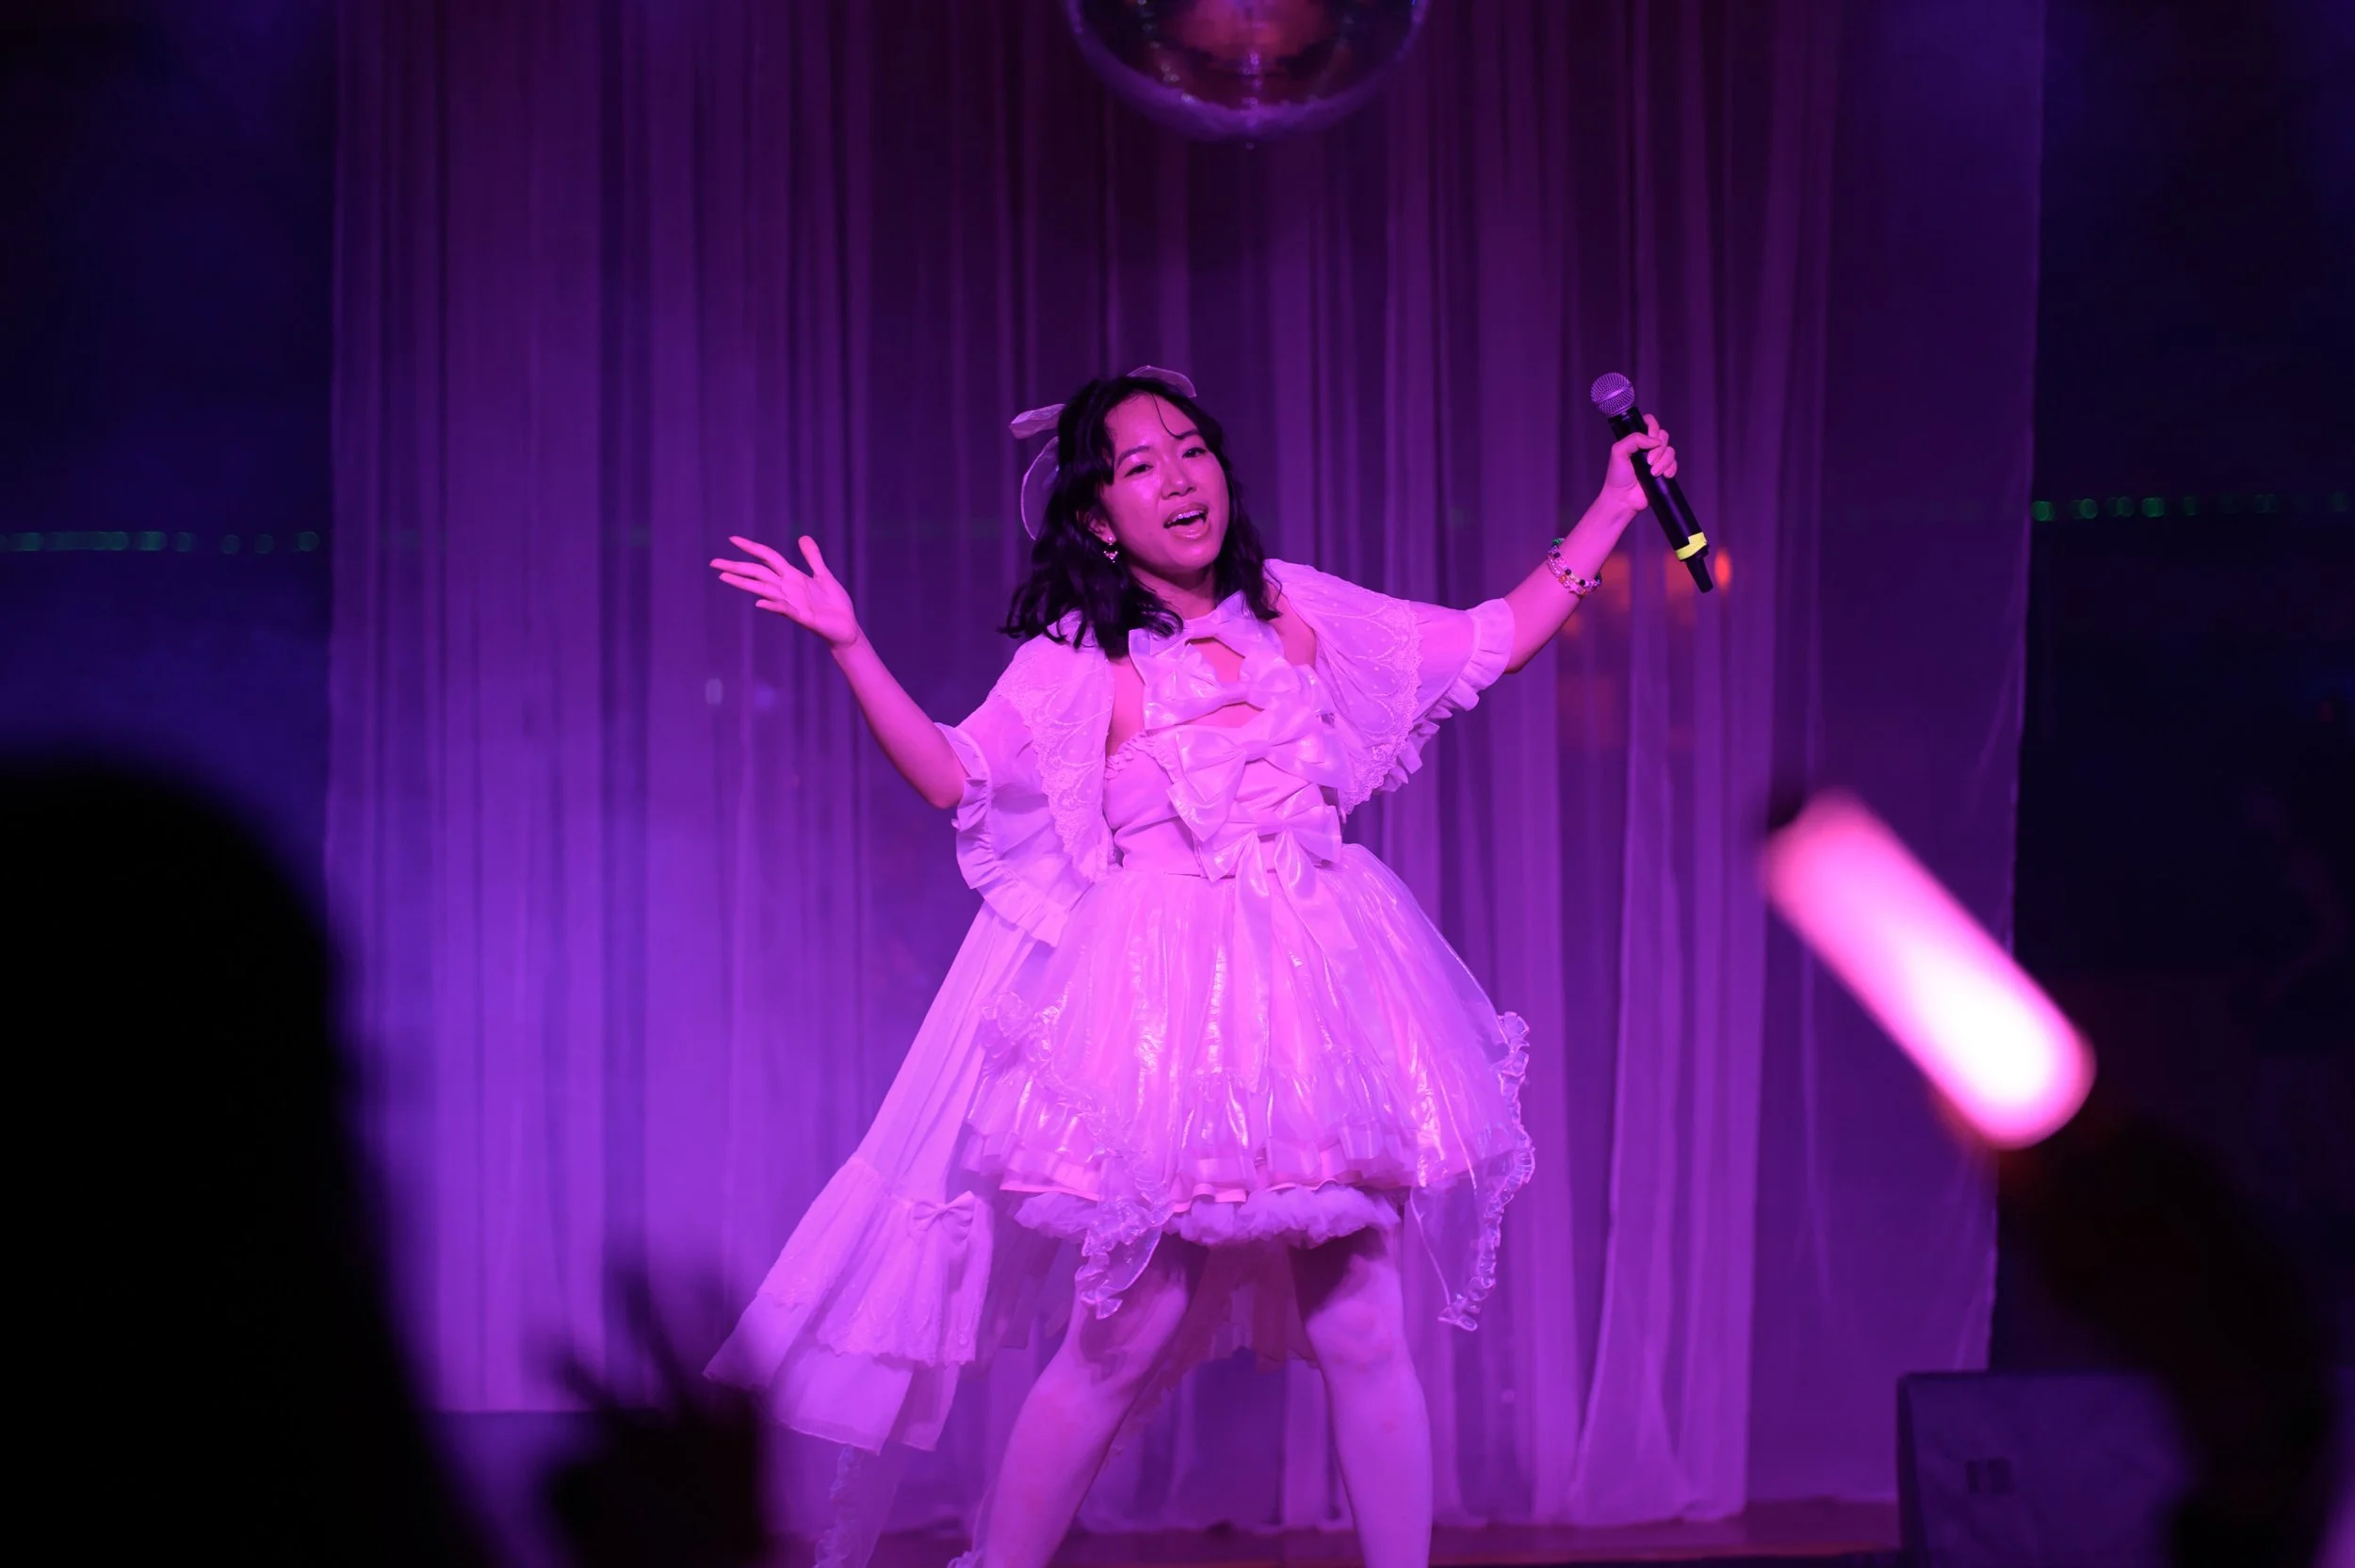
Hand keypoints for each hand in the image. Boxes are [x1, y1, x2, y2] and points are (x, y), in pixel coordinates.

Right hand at [710, 534, 860, 648]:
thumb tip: (802, 537)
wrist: (847, 627)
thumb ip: (812, 557)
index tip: (732, 539)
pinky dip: (773, 606)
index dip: (751, 547)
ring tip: (725, 577)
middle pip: (758, 573)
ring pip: (764, 590)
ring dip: (745, 584)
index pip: (766, 558)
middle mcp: (787, 589)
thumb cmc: (834, 604)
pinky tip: (759, 602)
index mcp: (792, 577)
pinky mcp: (803, 617)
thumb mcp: (824, 575)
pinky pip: (785, 610)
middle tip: (713, 562)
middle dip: (736, 567)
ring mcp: (793, 603)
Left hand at [1600, 414, 1676, 513]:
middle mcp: (1648, 448)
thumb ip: (1634, 439)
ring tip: (1653, 473)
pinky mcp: (1664, 472)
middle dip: (1659, 449)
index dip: (1653, 427)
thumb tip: (1655, 440)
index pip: (1650, 423)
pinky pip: (1675, 464)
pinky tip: (1663, 476)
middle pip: (1664, 436)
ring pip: (1671, 451)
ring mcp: (1657, 460)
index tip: (1650, 437)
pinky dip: (1671, 469)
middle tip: (1648, 461)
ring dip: (1663, 461)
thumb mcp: (1618, 452)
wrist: (1623, 498)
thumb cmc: (1617, 476)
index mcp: (1637, 440)